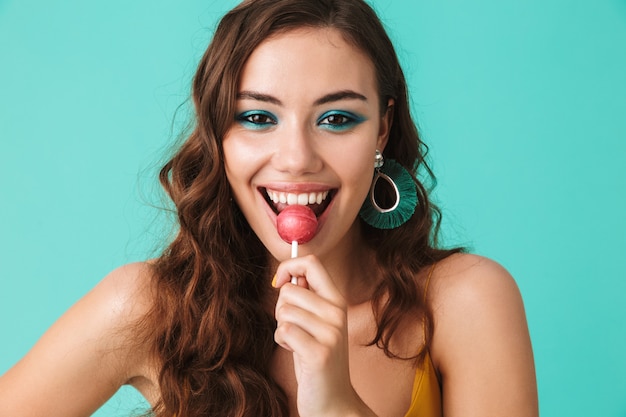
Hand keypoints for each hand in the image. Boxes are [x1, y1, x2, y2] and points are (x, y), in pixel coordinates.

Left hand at [273, 255, 375, 416]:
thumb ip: (307, 298)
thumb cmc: (316, 357)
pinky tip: (296, 352)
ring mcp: (331, 333)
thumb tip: (289, 274)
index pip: (313, 264)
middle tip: (294, 327)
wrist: (333, 400)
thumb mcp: (316, 322)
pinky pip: (284, 331)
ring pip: (284, 311)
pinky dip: (282, 342)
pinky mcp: (319, 352)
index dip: (289, 266)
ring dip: (281, 328)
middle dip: (281, 308)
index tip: (280, 282)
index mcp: (337, 301)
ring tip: (297, 342)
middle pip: (289, 290)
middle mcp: (338, 313)